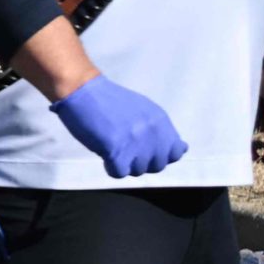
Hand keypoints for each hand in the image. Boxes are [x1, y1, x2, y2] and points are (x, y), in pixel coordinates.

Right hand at [50, 75, 188, 178]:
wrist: (82, 90)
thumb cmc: (108, 101)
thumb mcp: (144, 110)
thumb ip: (161, 130)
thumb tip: (181, 149)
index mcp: (160, 121)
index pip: (175, 153)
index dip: (159, 156)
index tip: (144, 149)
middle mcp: (152, 132)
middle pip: (156, 166)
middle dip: (141, 162)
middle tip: (124, 148)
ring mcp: (135, 142)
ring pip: (138, 171)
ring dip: (124, 164)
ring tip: (112, 147)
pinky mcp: (116, 150)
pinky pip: (119, 173)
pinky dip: (111, 167)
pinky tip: (104, 153)